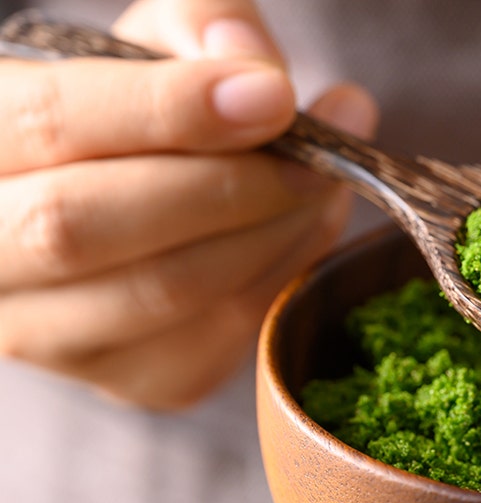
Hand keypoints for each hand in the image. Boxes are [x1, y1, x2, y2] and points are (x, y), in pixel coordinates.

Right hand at [0, 0, 377, 408]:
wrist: (131, 200)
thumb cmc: (134, 113)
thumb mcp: (149, 42)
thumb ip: (196, 23)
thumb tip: (248, 63)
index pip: (49, 124)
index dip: (165, 109)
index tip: (270, 96)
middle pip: (83, 226)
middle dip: (224, 185)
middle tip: (316, 154)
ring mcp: (46, 334)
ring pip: (159, 291)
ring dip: (268, 232)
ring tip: (327, 180)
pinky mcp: (130, 381)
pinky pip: (213, 336)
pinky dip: (278, 276)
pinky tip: (305, 227)